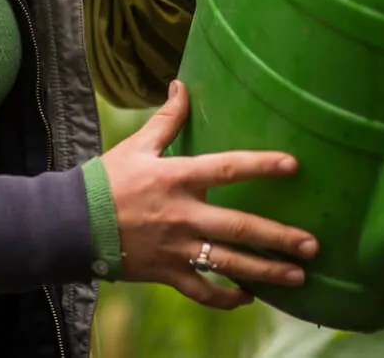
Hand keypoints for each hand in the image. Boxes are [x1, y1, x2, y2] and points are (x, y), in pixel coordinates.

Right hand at [103, 80, 319, 308]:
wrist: (70, 224)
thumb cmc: (105, 180)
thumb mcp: (136, 146)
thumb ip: (166, 119)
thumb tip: (181, 85)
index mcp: (177, 178)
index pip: (227, 169)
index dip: (261, 166)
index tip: (293, 165)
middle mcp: (183, 215)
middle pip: (240, 228)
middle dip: (280, 237)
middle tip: (313, 245)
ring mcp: (177, 249)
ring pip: (230, 265)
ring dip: (267, 272)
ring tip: (299, 276)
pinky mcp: (167, 273)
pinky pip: (203, 291)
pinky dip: (227, 298)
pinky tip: (249, 297)